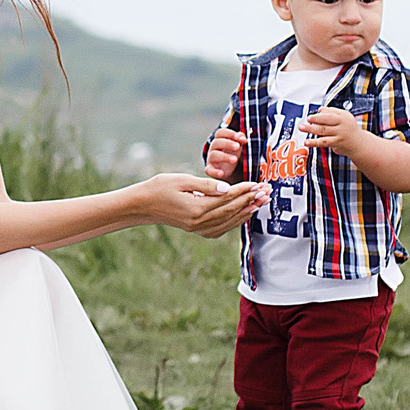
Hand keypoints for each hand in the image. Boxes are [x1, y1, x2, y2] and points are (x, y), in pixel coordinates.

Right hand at [135, 172, 262, 236]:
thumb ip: (207, 185)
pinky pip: (222, 228)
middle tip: (267, 191)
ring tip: (261, 202)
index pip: (227, 199)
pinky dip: (235, 221)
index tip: (258, 184)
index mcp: (196, 208)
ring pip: (229, 221)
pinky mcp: (197, 229)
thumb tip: (228, 188)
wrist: (142, 205)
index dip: (244, 191)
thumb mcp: (182, 180)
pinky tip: (244, 214)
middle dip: (250, 200)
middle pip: (232, 210)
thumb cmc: (160, 187)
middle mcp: (199, 222)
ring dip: (246, 211)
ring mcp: (198, 228)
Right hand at [204, 127, 245, 179]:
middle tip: (238, 147)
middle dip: (227, 143)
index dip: (229, 133)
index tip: (239, 138)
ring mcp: (210, 159)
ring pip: (213, 155)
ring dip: (224, 156)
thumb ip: (239, 139)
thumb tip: (242, 137)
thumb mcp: (237, 146)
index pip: (220, 133)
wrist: (226, 169)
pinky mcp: (210, 169)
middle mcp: (213, 148)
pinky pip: (209, 170)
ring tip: (235, 160)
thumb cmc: (231, 154)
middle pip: (216, 142)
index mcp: (219, 140)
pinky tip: (221, 173)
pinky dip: (214, 172)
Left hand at [295, 107, 362, 156]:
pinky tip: (307, 142)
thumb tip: (320, 110)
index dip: (320, 114)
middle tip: (307, 119)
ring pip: (323, 130)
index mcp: (343, 116)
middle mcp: (342, 124)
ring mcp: (340, 134)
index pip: (330, 112)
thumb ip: (332, 113)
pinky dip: (314, 142)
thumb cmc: (349, 129)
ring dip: (310, 129)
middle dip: (315, 119)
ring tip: (301, 128)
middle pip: (326, 120)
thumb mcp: (344, 118)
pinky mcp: (337, 143)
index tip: (311, 115)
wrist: (359, 144)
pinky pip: (323, 142)